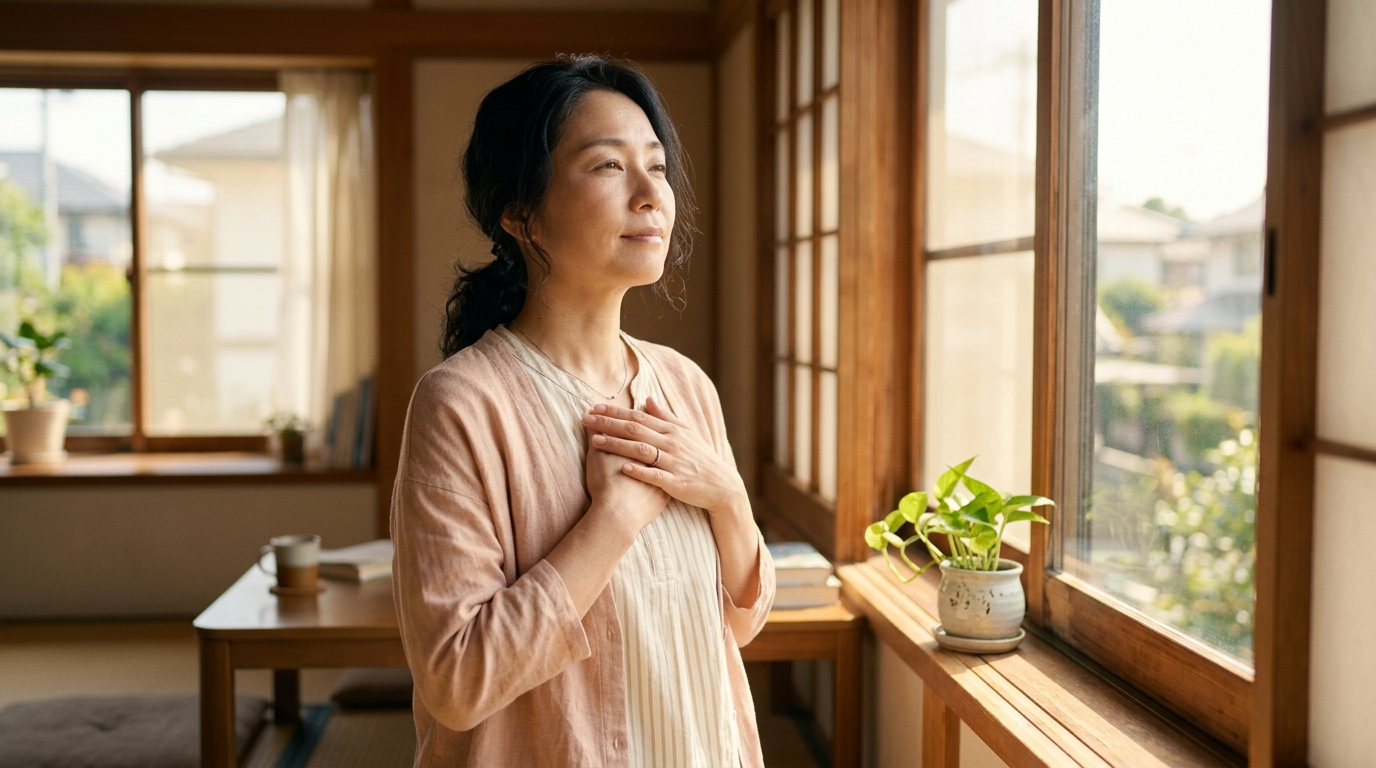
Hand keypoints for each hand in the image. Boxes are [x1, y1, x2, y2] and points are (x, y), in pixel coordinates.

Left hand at [583, 396, 747, 515]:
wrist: (722, 486)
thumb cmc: (701, 459)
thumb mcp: (687, 433)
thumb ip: (666, 416)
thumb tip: (647, 399)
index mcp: (672, 430)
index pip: (639, 416)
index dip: (616, 411)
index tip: (595, 407)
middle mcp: (671, 443)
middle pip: (635, 429)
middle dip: (609, 423)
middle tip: (586, 419)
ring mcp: (674, 463)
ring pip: (641, 450)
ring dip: (617, 444)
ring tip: (595, 440)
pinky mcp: (676, 483)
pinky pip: (655, 475)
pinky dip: (639, 471)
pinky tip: (622, 468)